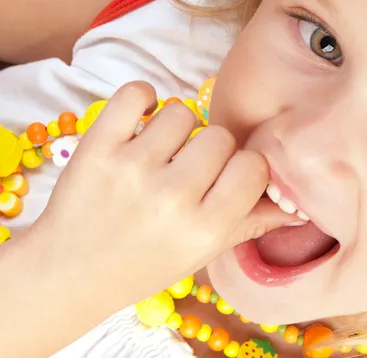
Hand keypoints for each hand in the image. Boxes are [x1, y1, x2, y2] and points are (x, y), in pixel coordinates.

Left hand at [31, 81, 296, 307]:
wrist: (69, 273)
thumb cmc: (141, 265)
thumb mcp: (201, 254)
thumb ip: (248, 224)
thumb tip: (297, 204)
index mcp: (205, 229)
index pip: (253, 167)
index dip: (243, 168)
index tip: (225, 177)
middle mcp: (172, 198)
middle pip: (220, 137)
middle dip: (209, 151)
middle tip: (186, 171)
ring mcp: (132, 168)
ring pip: (181, 113)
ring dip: (175, 130)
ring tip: (158, 155)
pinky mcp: (97, 147)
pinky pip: (137, 93)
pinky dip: (143, 99)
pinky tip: (141, 121)